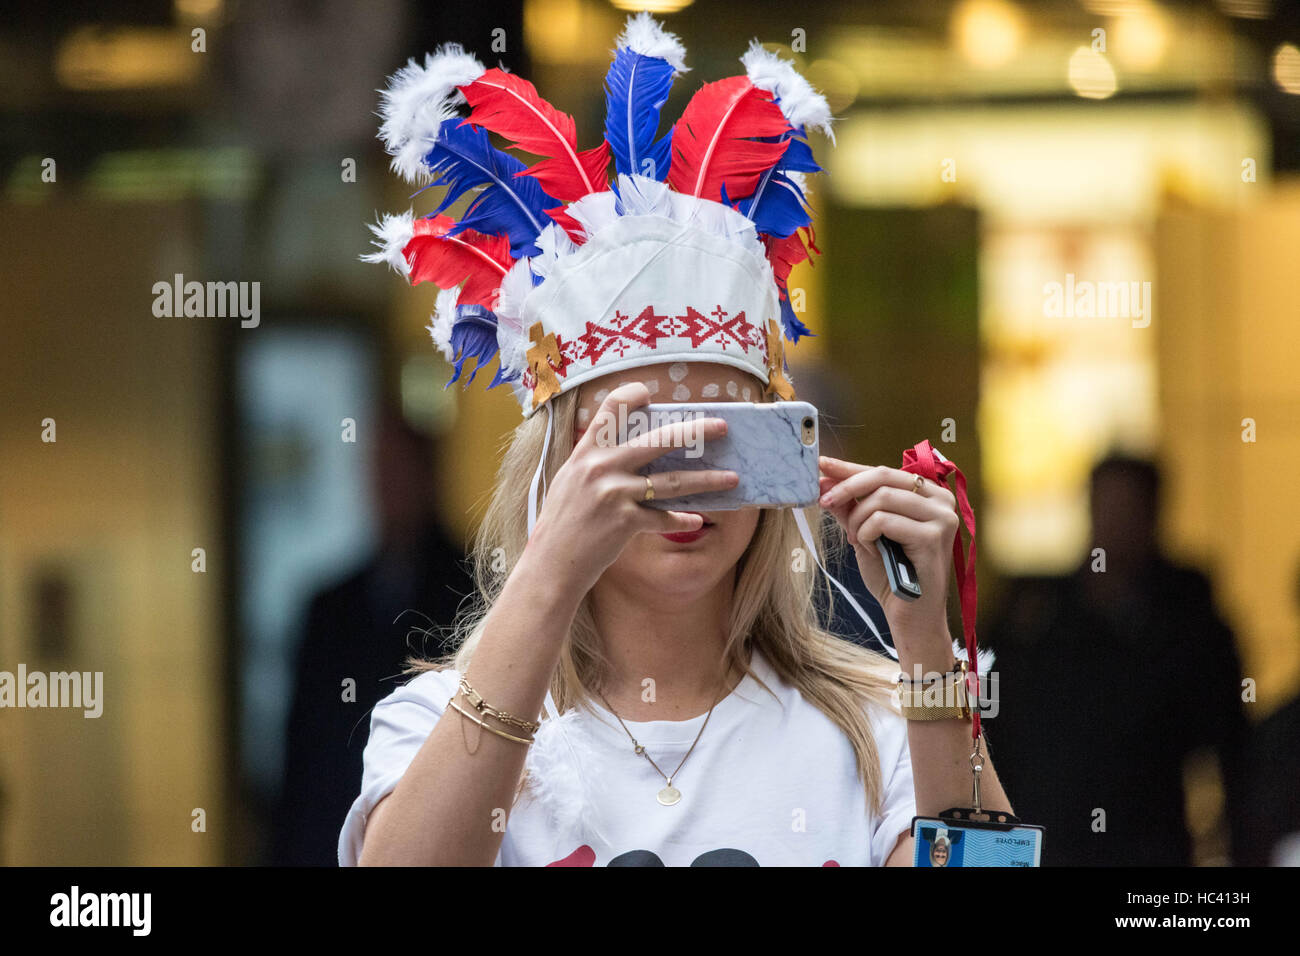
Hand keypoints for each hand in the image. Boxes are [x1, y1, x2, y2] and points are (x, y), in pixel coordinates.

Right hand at [522, 382, 738, 595]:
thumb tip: (634, 449)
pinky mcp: (625, 522)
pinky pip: (664, 518)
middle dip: (696, 431)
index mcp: (586, 451)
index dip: (633, 395)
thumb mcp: (572, 479)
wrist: (551, 561)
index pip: (611, 408)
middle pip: (659, 440)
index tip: (650, 393)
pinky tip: (697, 520)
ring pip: (672, 481)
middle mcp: (601, 467)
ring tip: (732, 478)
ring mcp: (614, 494)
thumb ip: (598, 461)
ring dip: (707, 480)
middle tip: (722, 427)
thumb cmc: (564, 521)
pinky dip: (682, 520)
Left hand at [817, 456, 959, 646]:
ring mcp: (941, 518)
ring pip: (882, 497)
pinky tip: (870, 548)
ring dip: (857, 519)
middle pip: (883, 475)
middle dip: (846, 487)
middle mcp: (941, 500)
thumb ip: (851, 507)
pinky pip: (885, 520)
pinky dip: (867, 533)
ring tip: (856, 539)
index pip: (883, 471)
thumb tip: (825, 480)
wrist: (909, 616)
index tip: (820, 464)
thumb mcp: (865, 533)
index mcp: (928, 494)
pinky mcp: (934, 537)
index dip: (849, 467)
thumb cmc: (890, 575)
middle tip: (823, 501)